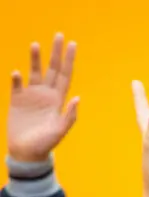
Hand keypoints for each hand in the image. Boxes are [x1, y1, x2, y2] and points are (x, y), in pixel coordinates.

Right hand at [7, 33, 78, 161]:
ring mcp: (31, 97)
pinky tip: (17, 73)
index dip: (69, 60)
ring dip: (35, 59)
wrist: (27, 154)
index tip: (72, 44)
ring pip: (34, 73)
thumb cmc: (46, 145)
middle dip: (56, 52)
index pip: (65, 76)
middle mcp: (46, 96)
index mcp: (58, 101)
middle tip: (59, 35)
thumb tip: (78, 98)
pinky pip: (16, 85)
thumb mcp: (60, 131)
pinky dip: (17, 78)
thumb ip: (69, 115)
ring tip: (36, 44)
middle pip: (52, 69)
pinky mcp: (16, 101)